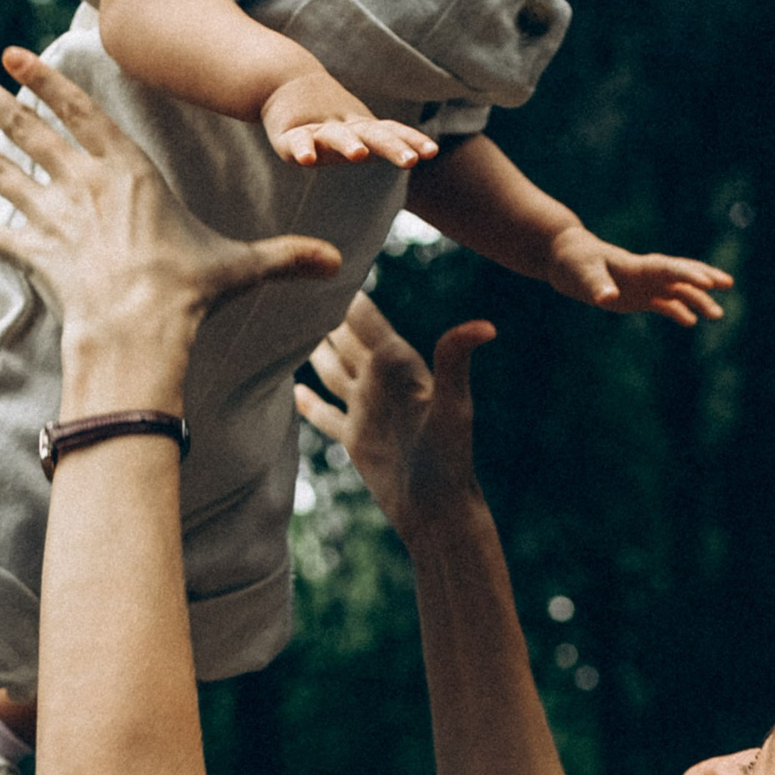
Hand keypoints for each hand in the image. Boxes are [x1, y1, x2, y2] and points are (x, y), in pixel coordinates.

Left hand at [0, 49, 342, 368]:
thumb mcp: (239, 268)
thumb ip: (281, 258)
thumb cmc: (189, 295)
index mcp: (127, 172)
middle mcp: (83, 186)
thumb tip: (335, 262)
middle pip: (29, 129)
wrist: (144, 331)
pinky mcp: (33, 257)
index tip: (16, 54)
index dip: (48, 81)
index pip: (82, 112)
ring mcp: (54, 219)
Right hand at [261, 70, 439, 171]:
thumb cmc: (324, 116)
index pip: (390, 131)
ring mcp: (316, 132)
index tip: (431, 152)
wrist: (282, 82)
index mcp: (361, 129)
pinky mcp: (289, 138)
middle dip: (392, 147)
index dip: (410, 140)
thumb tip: (426, 151)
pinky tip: (308, 160)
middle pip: (372, 135)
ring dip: (349, 144)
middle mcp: (344, 129)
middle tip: (410, 160)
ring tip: (359, 155)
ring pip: (336, 138)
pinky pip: (297, 144)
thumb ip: (383, 139)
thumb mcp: (355, 128)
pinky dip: (303, 150)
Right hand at [296, 292, 496, 548]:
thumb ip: (456, 360)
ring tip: (288, 328)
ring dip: (314, 351)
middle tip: (294, 286)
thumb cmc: (451, 458)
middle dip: (322, 314)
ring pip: (331, 370)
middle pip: (344, 338)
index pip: (365, 318)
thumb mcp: (453, 406)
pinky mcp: (354, 438)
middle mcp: (379, 381)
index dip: (345, 292)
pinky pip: (324, 415)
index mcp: (398, 364)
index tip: (322, 264)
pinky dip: (310, 402)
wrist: (438, 510)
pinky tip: (294, 391)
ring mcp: (365, 409)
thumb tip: (486, 327)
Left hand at [540, 221, 731, 325]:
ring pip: (677, 291)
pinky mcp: (639, 297)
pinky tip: (690, 322)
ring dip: (697, 301)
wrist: (566, 259)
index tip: (708, 282)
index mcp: (637, 265)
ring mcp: (644, 286)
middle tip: (728, 284)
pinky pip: (663, 304)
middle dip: (705, 278)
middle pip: (681, 274)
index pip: (668, 269)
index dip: (687, 275)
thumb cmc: (574, 261)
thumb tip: (608, 299)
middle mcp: (646, 274)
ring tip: (717, 316)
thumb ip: (598, 285)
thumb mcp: (583, 273)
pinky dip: (677, 312)